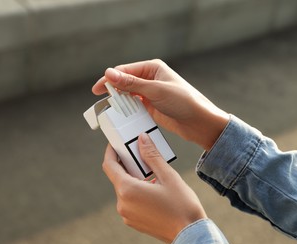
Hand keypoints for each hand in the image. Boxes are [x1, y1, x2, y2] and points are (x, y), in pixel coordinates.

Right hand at [92, 59, 228, 150]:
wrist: (200, 122)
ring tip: (109, 109)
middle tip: (99, 100)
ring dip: (119, 101)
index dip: (109, 79)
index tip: (97, 89)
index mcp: (153, 68)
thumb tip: (109, 73)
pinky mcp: (152, 107)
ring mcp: (151, 94)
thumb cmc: (184, 101)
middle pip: (124, 82)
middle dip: (113, 90)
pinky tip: (121, 116)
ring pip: (128, 95)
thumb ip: (132, 83)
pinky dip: (127, 110)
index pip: (125, 71)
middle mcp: (151, 79)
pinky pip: (134, 107)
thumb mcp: (156, 90)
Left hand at [102, 133, 206, 243]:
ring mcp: (127, 215)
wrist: (190, 233)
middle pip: (118, 177)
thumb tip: (142, 139)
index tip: (117, 144)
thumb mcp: (168, 176)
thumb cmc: (182, 205)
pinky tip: (154, 189)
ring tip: (154, 174)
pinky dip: (137, 191)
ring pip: (125, 189)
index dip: (111, 152)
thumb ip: (152, 156)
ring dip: (135, 178)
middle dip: (128, 165)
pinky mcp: (133, 221)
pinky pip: (130, 201)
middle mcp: (123, 204)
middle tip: (143, 156)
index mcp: (128, 190)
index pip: (109, 166)